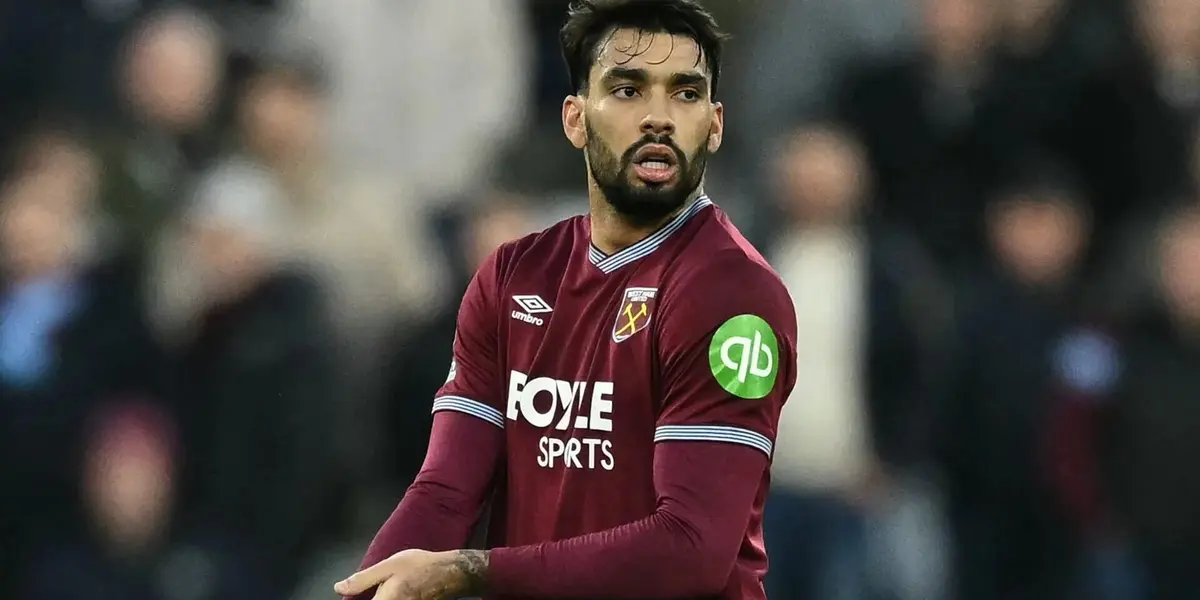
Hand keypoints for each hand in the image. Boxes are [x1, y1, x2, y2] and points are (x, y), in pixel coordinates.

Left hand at [333, 549, 488, 599]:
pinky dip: (389, 599)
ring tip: (387, 587)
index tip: (352, 596)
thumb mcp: (389, 565)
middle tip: (371, 589)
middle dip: (370, 597)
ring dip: (378, 597)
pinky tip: (394, 591)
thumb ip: (362, 579)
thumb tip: (339, 588)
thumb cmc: (420, 566)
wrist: (450, 574)